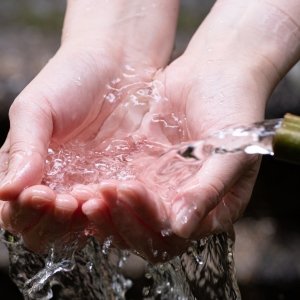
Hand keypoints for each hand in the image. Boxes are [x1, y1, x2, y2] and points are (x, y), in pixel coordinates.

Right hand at [0, 0, 178, 252]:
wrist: (116, 68)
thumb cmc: (70, 80)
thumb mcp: (37, 108)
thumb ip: (23, 148)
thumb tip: (6, 191)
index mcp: (27, 170)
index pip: (15, 210)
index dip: (24, 211)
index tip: (39, 195)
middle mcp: (55, 184)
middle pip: (44, 228)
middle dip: (52, 223)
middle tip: (66, 202)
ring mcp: (87, 186)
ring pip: (77, 225)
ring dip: (81, 221)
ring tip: (90, 199)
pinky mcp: (116, 183)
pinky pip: (111, 208)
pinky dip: (110, 210)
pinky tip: (115, 195)